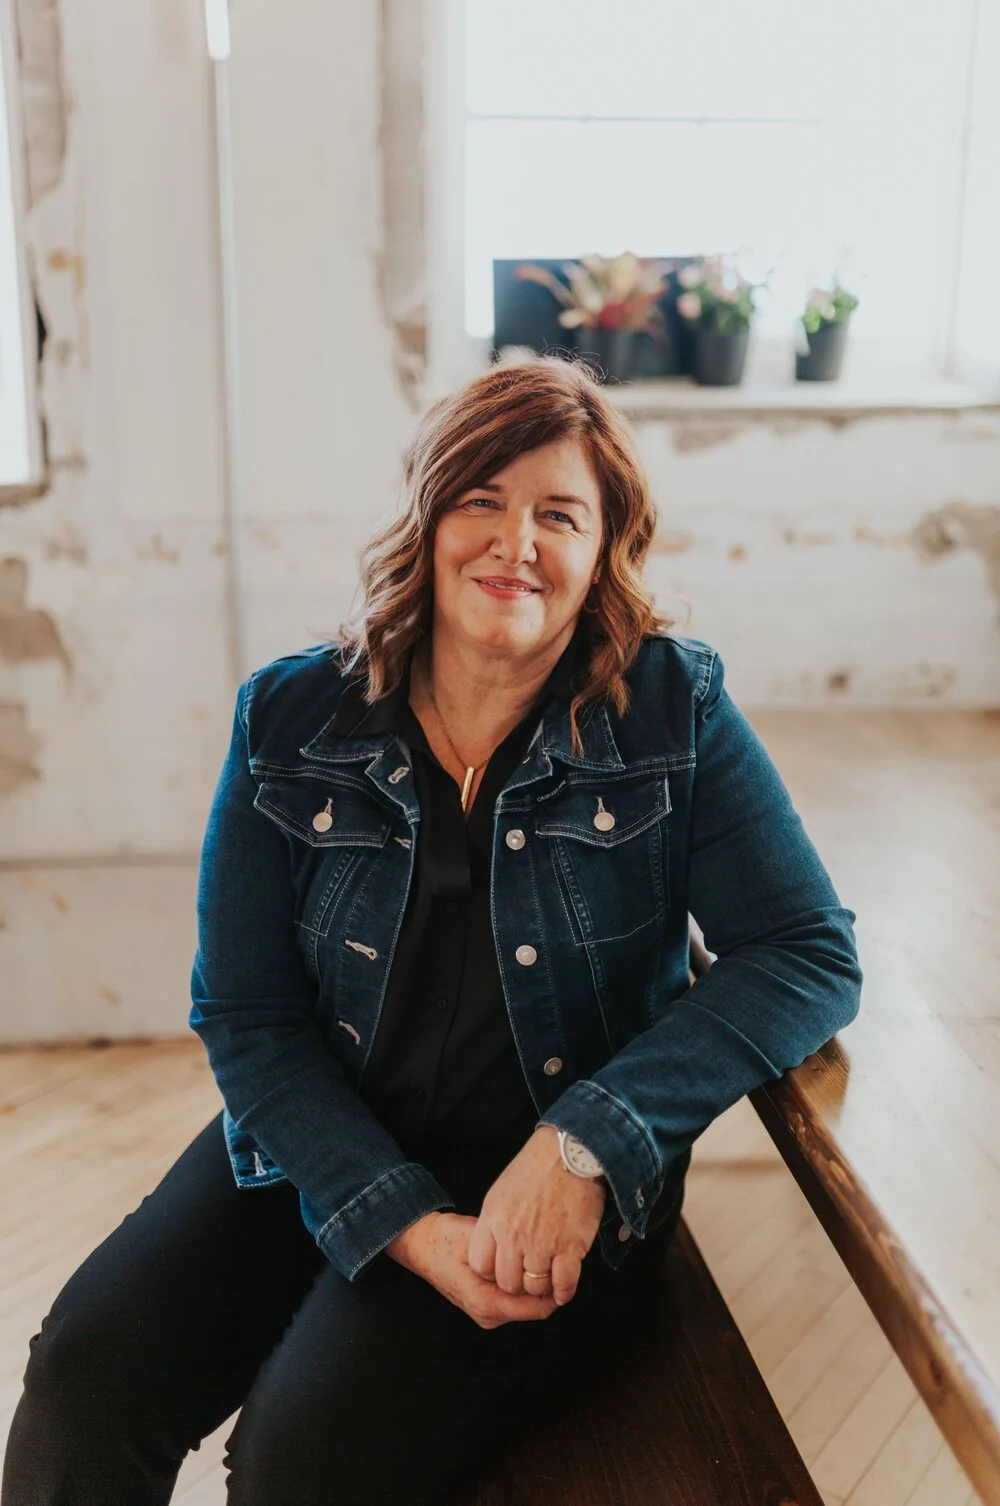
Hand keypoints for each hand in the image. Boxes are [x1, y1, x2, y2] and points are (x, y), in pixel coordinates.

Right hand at [384, 1211, 559, 1328]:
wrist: (421, 1244)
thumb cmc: (445, 1239)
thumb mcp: (479, 1239)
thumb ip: (508, 1252)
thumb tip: (540, 1253)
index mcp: (487, 1302)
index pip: (538, 1308)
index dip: (554, 1286)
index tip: (562, 1263)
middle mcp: (488, 1315)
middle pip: (534, 1308)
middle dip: (546, 1285)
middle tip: (553, 1257)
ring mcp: (486, 1314)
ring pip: (525, 1305)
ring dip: (533, 1285)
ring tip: (537, 1257)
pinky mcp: (485, 1306)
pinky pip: (514, 1301)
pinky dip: (521, 1285)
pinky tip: (520, 1263)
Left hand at [467, 1127, 606, 1307]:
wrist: (570, 1151)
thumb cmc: (538, 1165)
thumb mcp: (502, 1190)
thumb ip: (496, 1221)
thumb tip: (497, 1245)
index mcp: (493, 1219)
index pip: (480, 1265)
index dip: (492, 1271)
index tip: (504, 1268)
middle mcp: (513, 1236)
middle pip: (507, 1282)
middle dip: (517, 1283)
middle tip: (528, 1276)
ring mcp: (541, 1244)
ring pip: (534, 1287)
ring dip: (541, 1287)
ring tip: (548, 1279)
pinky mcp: (570, 1248)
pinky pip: (563, 1285)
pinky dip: (563, 1292)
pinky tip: (564, 1289)